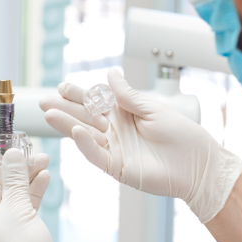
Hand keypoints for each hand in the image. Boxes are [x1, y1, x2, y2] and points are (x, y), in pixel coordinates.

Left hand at [0, 148, 74, 241]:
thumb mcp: (16, 208)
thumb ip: (14, 179)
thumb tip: (12, 154)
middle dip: (8, 166)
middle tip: (20, 147)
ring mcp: (6, 228)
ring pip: (13, 194)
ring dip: (25, 176)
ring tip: (40, 157)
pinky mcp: (24, 232)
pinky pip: (26, 205)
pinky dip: (34, 191)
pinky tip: (44, 176)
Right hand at [39, 69, 241, 222]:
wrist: (198, 164)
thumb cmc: (182, 136)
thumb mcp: (153, 109)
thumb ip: (127, 95)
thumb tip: (110, 74)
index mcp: (124, 114)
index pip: (95, 102)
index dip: (78, 94)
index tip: (62, 86)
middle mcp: (115, 132)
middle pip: (84, 117)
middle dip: (64, 108)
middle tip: (43, 100)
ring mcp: (115, 150)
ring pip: (85, 135)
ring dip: (68, 125)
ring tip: (49, 113)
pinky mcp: (118, 167)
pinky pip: (97, 155)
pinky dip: (86, 144)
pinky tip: (77, 132)